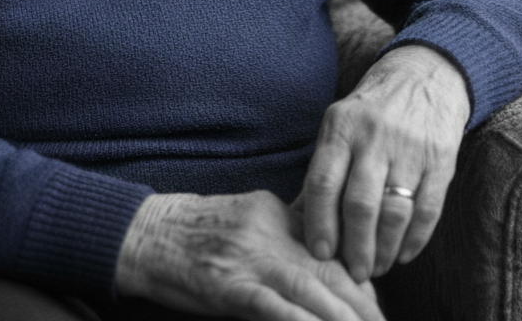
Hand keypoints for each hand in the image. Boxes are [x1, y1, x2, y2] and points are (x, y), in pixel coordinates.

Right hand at [115, 189, 384, 319]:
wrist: (145, 234)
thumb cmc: (192, 232)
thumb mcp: (243, 218)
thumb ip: (280, 233)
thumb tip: (320, 261)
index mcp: (273, 212)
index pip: (330, 249)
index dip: (360, 283)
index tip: (376, 309)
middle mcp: (267, 230)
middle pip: (330, 270)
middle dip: (364, 307)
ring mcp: (249, 257)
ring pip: (313, 289)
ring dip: (346, 319)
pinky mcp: (230, 285)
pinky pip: (277, 310)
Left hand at [300, 44, 470, 283]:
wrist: (423, 77)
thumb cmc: (369, 111)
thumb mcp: (338, 125)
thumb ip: (324, 167)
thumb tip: (298, 217)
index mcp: (340, 127)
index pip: (323, 182)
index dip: (319, 224)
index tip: (319, 253)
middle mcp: (373, 138)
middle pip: (359, 204)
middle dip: (355, 247)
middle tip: (353, 272)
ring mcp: (409, 150)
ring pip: (394, 212)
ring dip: (385, 249)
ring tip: (377, 267)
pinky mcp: (440, 161)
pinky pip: (428, 211)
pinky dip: (415, 240)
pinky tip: (403, 254)